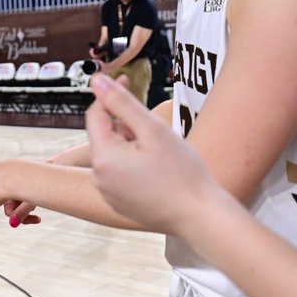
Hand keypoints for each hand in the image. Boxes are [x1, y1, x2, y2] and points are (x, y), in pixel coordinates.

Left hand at [86, 73, 213, 233]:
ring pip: (113, 154)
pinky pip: (120, 173)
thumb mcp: (153, 129)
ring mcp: (107, 192)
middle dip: (126, 125)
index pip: (96, 114)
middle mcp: (98, 177)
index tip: (127, 81)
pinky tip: (159, 170)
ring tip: (161, 154)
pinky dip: (134, 164)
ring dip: (131, 144)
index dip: (110, 95)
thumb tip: (96, 80)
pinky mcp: (118, 202)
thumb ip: (122, 102)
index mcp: (102, 157)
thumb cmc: (182, 172)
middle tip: (156, 130)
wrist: (200, 217)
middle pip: (105, 135)